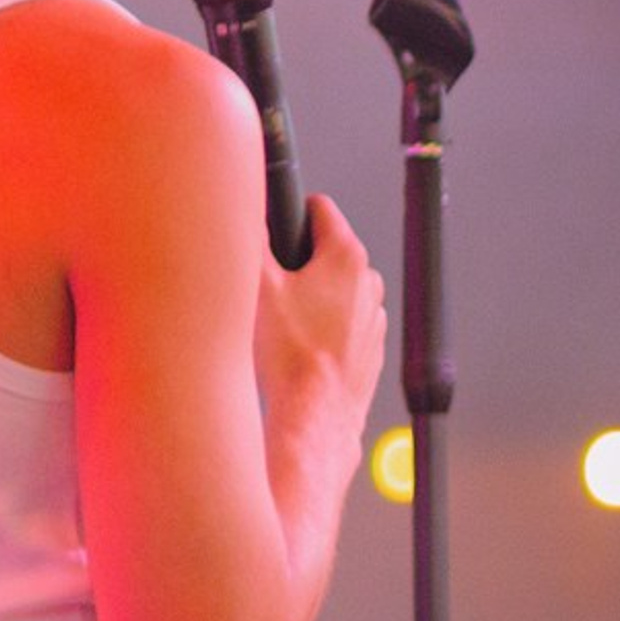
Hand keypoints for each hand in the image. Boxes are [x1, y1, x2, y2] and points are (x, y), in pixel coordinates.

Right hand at [253, 195, 385, 472]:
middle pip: (326, 250)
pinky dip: (323, 327)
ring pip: (334, 289)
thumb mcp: (259, 286)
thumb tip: (246, 218)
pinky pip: (343, 322)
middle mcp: (367, 282)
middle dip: (297, 261)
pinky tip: (298, 345)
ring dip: (310, 296)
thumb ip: (253, 242)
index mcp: (346, 257)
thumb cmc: (292, 355)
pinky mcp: (370, 345)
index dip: (290, 212)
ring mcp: (373, 315)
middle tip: (269, 285)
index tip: (275, 226)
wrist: (315, 413)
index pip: (318, 207)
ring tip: (283, 322)